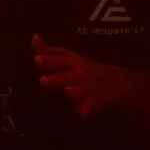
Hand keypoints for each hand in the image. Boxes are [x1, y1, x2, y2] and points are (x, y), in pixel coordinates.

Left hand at [32, 38, 147, 118]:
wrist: (116, 81)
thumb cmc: (83, 68)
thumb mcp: (68, 57)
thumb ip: (49, 50)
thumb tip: (34, 37)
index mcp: (71, 62)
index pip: (58, 60)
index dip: (48, 60)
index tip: (37, 60)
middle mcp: (78, 74)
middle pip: (65, 76)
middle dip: (56, 78)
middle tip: (43, 80)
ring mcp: (87, 87)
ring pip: (79, 91)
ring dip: (74, 91)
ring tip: (68, 90)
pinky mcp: (94, 102)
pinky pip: (88, 107)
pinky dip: (86, 109)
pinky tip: (82, 112)